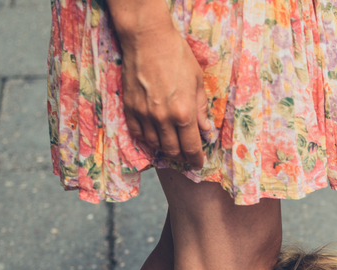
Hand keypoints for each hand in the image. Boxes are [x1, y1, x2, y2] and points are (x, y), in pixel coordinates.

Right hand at [117, 21, 212, 167]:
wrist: (148, 38)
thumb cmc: (177, 55)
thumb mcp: (197, 81)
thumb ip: (201, 109)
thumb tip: (206, 129)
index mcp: (184, 113)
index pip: (191, 147)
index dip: (196, 159)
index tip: (198, 164)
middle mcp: (163, 118)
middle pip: (172, 150)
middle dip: (181, 157)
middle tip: (186, 156)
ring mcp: (144, 114)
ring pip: (154, 144)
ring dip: (164, 148)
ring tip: (171, 146)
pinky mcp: (130, 107)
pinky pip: (137, 133)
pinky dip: (146, 139)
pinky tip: (153, 136)